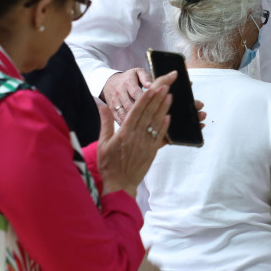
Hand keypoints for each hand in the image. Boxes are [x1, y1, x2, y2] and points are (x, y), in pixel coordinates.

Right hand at [96, 72, 173, 193]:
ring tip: (169, 96)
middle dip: (157, 99)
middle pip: (148, 114)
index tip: (151, 88)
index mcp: (124, 134)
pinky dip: (164, 126)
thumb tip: (101, 105)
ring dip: (163, 109)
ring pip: (155, 123)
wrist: (120, 185)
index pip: (136, 112)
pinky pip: (159, 136)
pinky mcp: (151, 151)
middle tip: (165, 86)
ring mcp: (145, 144)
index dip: (145, 99)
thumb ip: (105, 123)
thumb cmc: (109, 164)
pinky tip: (169, 116)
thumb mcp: (103, 143)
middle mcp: (136, 137)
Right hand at [101, 68, 153, 124]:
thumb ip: (146, 77)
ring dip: (133, 120)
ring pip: (123, 113)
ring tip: (144, 126)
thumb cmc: (128, 78)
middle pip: (130, 105)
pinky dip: (126, 124)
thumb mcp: (137, 72)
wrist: (109, 82)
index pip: (136, 93)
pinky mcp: (112, 110)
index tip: (154, 106)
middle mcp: (120, 93)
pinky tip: (135, 129)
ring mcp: (115, 102)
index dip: (145, 100)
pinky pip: (118, 118)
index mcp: (128, 82)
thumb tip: (152, 85)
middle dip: (140, 112)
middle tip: (151, 119)